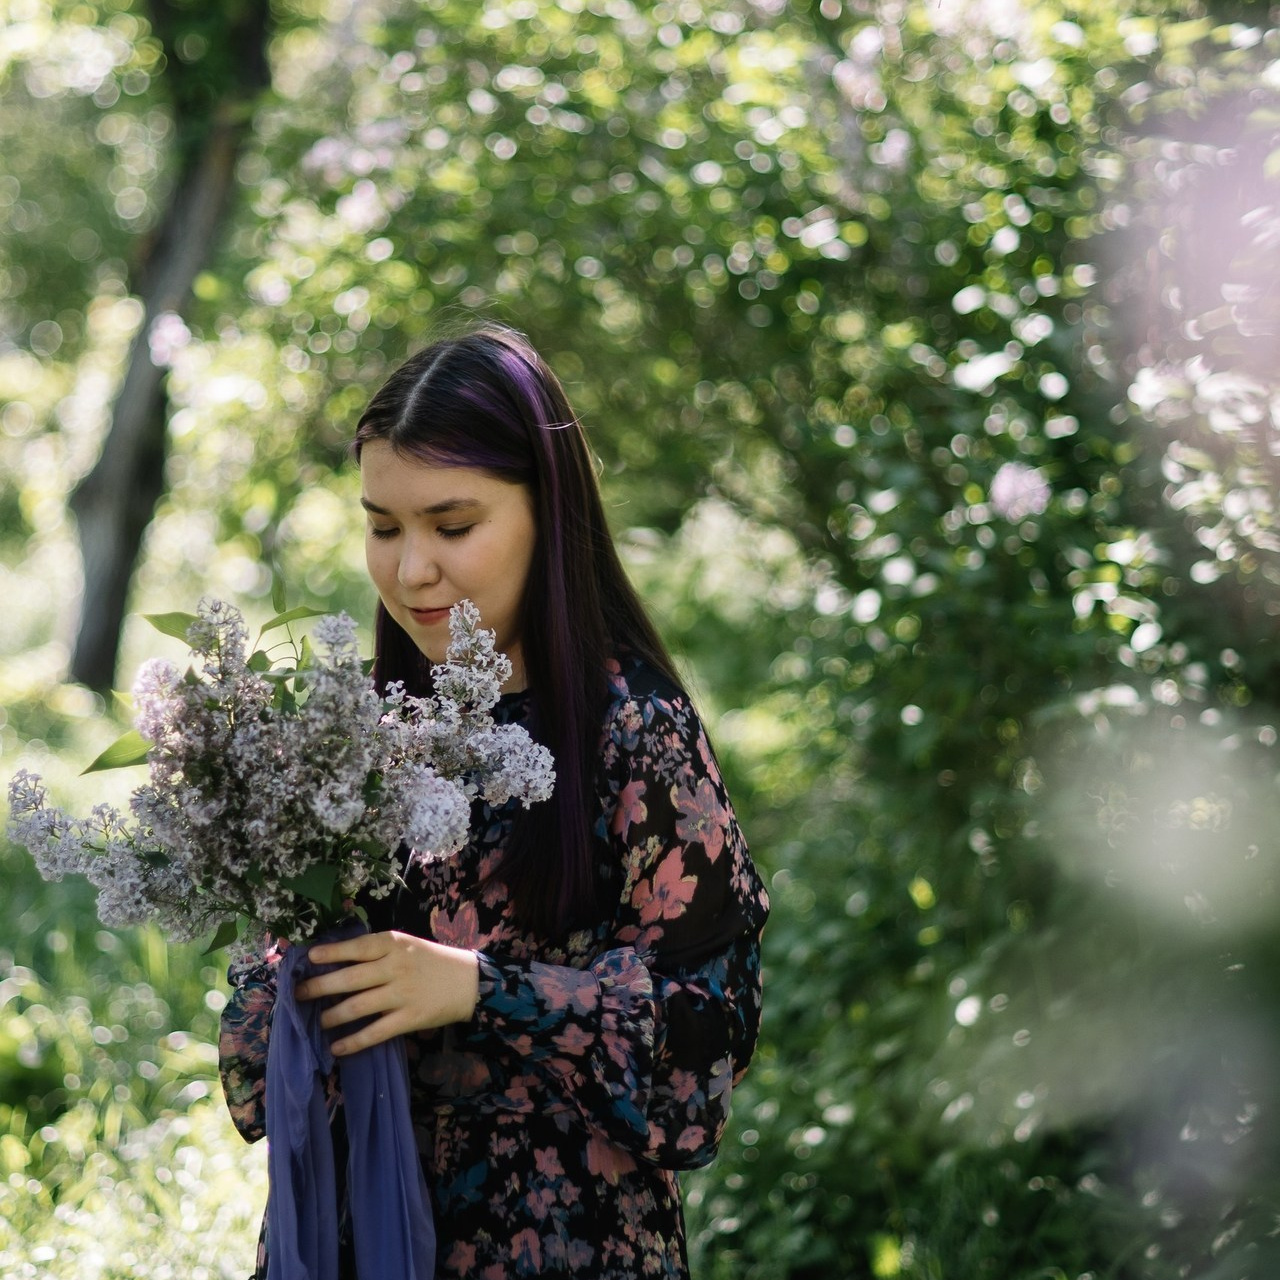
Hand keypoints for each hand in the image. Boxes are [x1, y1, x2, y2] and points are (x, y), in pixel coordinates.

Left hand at [294, 930, 479, 1055]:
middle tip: (299, 994)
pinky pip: (375, 1032)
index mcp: (394, 944)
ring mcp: (402, 994)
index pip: (357, 947)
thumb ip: (377, 950)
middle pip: (350, 978)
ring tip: (318, 1022)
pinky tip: (337, 1047)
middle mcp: (396, 967)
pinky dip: (353, 1041)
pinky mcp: (409, 1018)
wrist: (467, 981)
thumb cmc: (431, 960)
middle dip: (320, 987)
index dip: (332, 953)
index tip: (309, 958)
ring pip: (358, 1006)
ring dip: (332, 1016)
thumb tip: (336, 960)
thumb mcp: (407, 944)